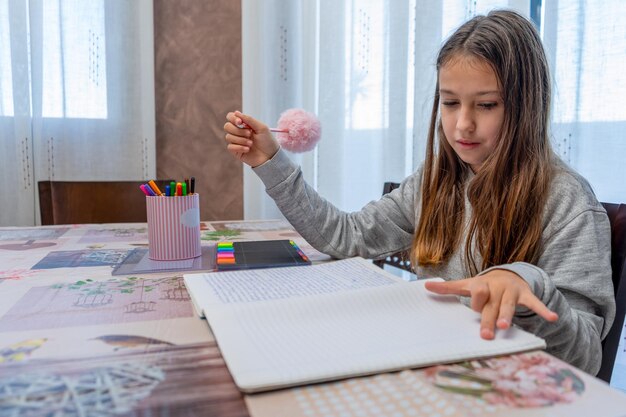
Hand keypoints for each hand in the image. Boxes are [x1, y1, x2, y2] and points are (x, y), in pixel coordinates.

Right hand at [224, 111, 279, 167]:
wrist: (270, 157)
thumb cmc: (267, 141)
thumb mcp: (261, 127)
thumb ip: (249, 119)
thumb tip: (236, 112)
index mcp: (244, 124)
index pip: (231, 117)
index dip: (233, 118)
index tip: (240, 122)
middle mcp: (238, 132)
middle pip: (227, 126)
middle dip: (238, 130)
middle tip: (249, 134)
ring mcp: (236, 142)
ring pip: (228, 137)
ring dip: (241, 140)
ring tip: (251, 144)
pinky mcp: (236, 151)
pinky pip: (230, 147)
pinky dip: (239, 147)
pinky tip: (248, 149)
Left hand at [424, 269, 557, 339]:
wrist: (508, 275)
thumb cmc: (483, 286)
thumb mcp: (467, 285)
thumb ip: (448, 287)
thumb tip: (424, 287)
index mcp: (480, 285)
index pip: (476, 292)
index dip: (476, 300)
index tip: (475, 307)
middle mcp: (495, 288)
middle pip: (490, 305)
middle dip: (488, 319)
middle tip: (485, 335)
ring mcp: (511, 291)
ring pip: (508, 306)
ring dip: (507, 316)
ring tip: (505, 327)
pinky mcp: (525, 295)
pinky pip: (534, 303)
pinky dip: (543, 310)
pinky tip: (552, 318)